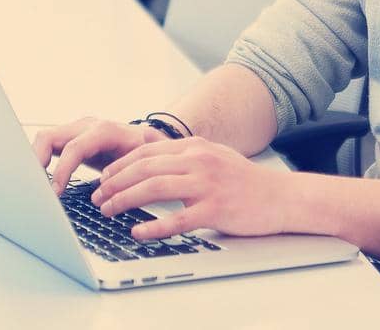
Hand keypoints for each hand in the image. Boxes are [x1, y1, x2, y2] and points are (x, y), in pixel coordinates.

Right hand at [33, 117, 167, 194]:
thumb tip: (111, 193)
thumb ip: (129, 174)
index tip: (55, 192)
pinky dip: (41, 162)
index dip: (62, 170)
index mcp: (106, 131)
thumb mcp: (144, 163)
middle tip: (35, 189)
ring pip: (44, 140)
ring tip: (34, 187)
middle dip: (37, 162)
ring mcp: (78, 131)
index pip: (74, 147)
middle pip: (49, 137)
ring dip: (35, 162)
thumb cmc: (149, 153)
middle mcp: (87, 126)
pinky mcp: (72, 139)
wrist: (151, 142)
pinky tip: (40, 181)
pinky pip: (49, 146)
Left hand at [90, 137, 291, 240]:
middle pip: (145, 168)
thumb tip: (146, 151)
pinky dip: (154, 227)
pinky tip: (138, 233)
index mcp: (195, 146)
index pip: (146, 151)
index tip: (103, 178)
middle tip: (98, 196)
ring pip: (155, 188)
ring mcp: (208, 184)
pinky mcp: (216, 209)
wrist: (281, 197)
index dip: (120, 165)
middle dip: (115, 183)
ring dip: (126, 200)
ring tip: (109, 210)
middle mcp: (199, 160)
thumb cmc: (244, 181)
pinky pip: (178, 219)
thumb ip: (181, 153)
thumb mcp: (212, 155)